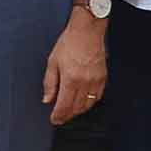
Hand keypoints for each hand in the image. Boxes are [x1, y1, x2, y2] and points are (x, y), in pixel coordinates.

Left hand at [42, 10, 107, 124]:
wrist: (87, 31)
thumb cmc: (69, 43)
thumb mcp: (53, 62)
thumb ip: (50, 83)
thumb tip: (47, 99)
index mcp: (70, 79)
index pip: (64, 106)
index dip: (58, 116)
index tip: (54, 120)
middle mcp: (84, 82)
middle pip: (76, 108)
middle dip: (67, 115)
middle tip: (60, 117)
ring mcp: (95, 81)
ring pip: (87, 105)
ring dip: (78, 111)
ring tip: (70, 110)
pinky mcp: (102, 78)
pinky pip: (97, 97)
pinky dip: (89, 102)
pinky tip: (83, 101)